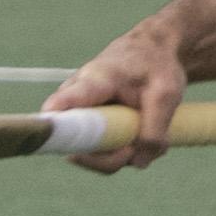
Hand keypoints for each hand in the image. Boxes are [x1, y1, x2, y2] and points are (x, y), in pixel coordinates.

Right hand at [43, 27, 189, 172]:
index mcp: (93, 82)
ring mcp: (81, 116)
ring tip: (150, 138)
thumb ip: (154, 129)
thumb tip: (139, 163)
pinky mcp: (90, 128)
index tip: (50, 142)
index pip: (61, 105)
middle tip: (132, 151)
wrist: (154, 51)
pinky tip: (144, 139)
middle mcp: (77, 101)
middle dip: (106, 158)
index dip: (52, 127)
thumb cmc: (157, 66)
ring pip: (90, 152)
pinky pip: (100, 151)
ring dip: (121, 155)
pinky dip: (123, 152)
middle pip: (74, 143)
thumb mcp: (166, 94)